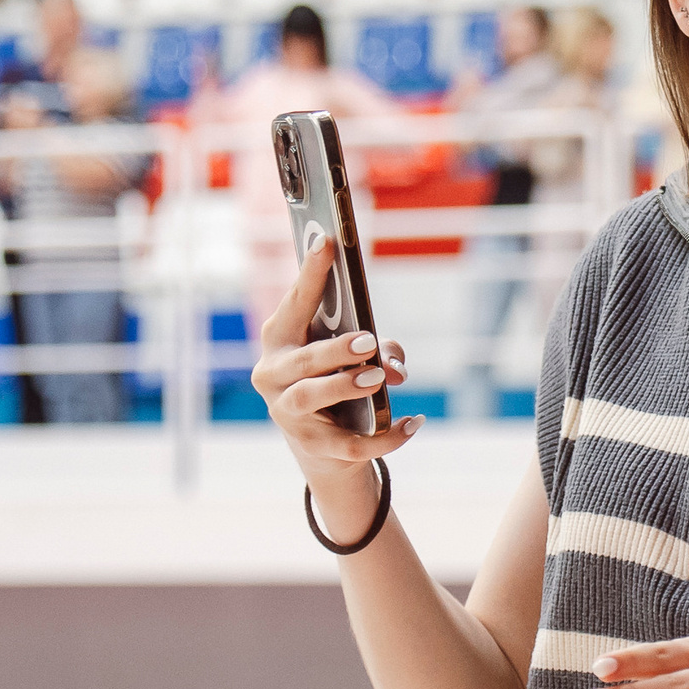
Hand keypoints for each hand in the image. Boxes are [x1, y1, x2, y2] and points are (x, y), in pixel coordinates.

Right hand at [251, 234, 420, 503]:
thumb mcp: (356, 356)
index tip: (327, 241)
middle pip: (300, 361)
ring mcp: (289, 415)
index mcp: (279, 340)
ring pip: (310, 398)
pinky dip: (386, 436)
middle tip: (367, 341)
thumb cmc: (335, 378)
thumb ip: (380, 350)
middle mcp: (274, 375)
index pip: (294, 304)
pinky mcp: (316, 447)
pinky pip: (351, 444)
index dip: (310, 274)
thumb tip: (395, 367)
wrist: (323, 445)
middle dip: (333, 349)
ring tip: (378, 377)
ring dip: (344, 385)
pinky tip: (414, 422)